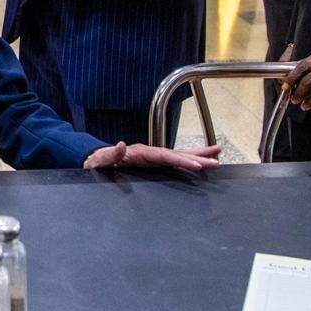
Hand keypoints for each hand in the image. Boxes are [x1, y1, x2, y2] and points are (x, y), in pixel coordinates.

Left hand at [84, 142, 220, 170]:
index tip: (197, 165)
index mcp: (140, 153)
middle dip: (197, 157)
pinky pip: (172, 161)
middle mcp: (149, 152)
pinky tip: (199, 163)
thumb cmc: (97, 162)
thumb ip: (111, 154)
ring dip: (197, 155)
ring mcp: (151, 157)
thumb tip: (121, 144)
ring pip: (178, 155)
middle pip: (176, 154)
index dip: (182, 160)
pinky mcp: (152, 162)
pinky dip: (186, 160)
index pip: (165, 156)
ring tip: (216, 154)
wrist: (93, 160)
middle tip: (217, 161)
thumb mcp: (100, 160)